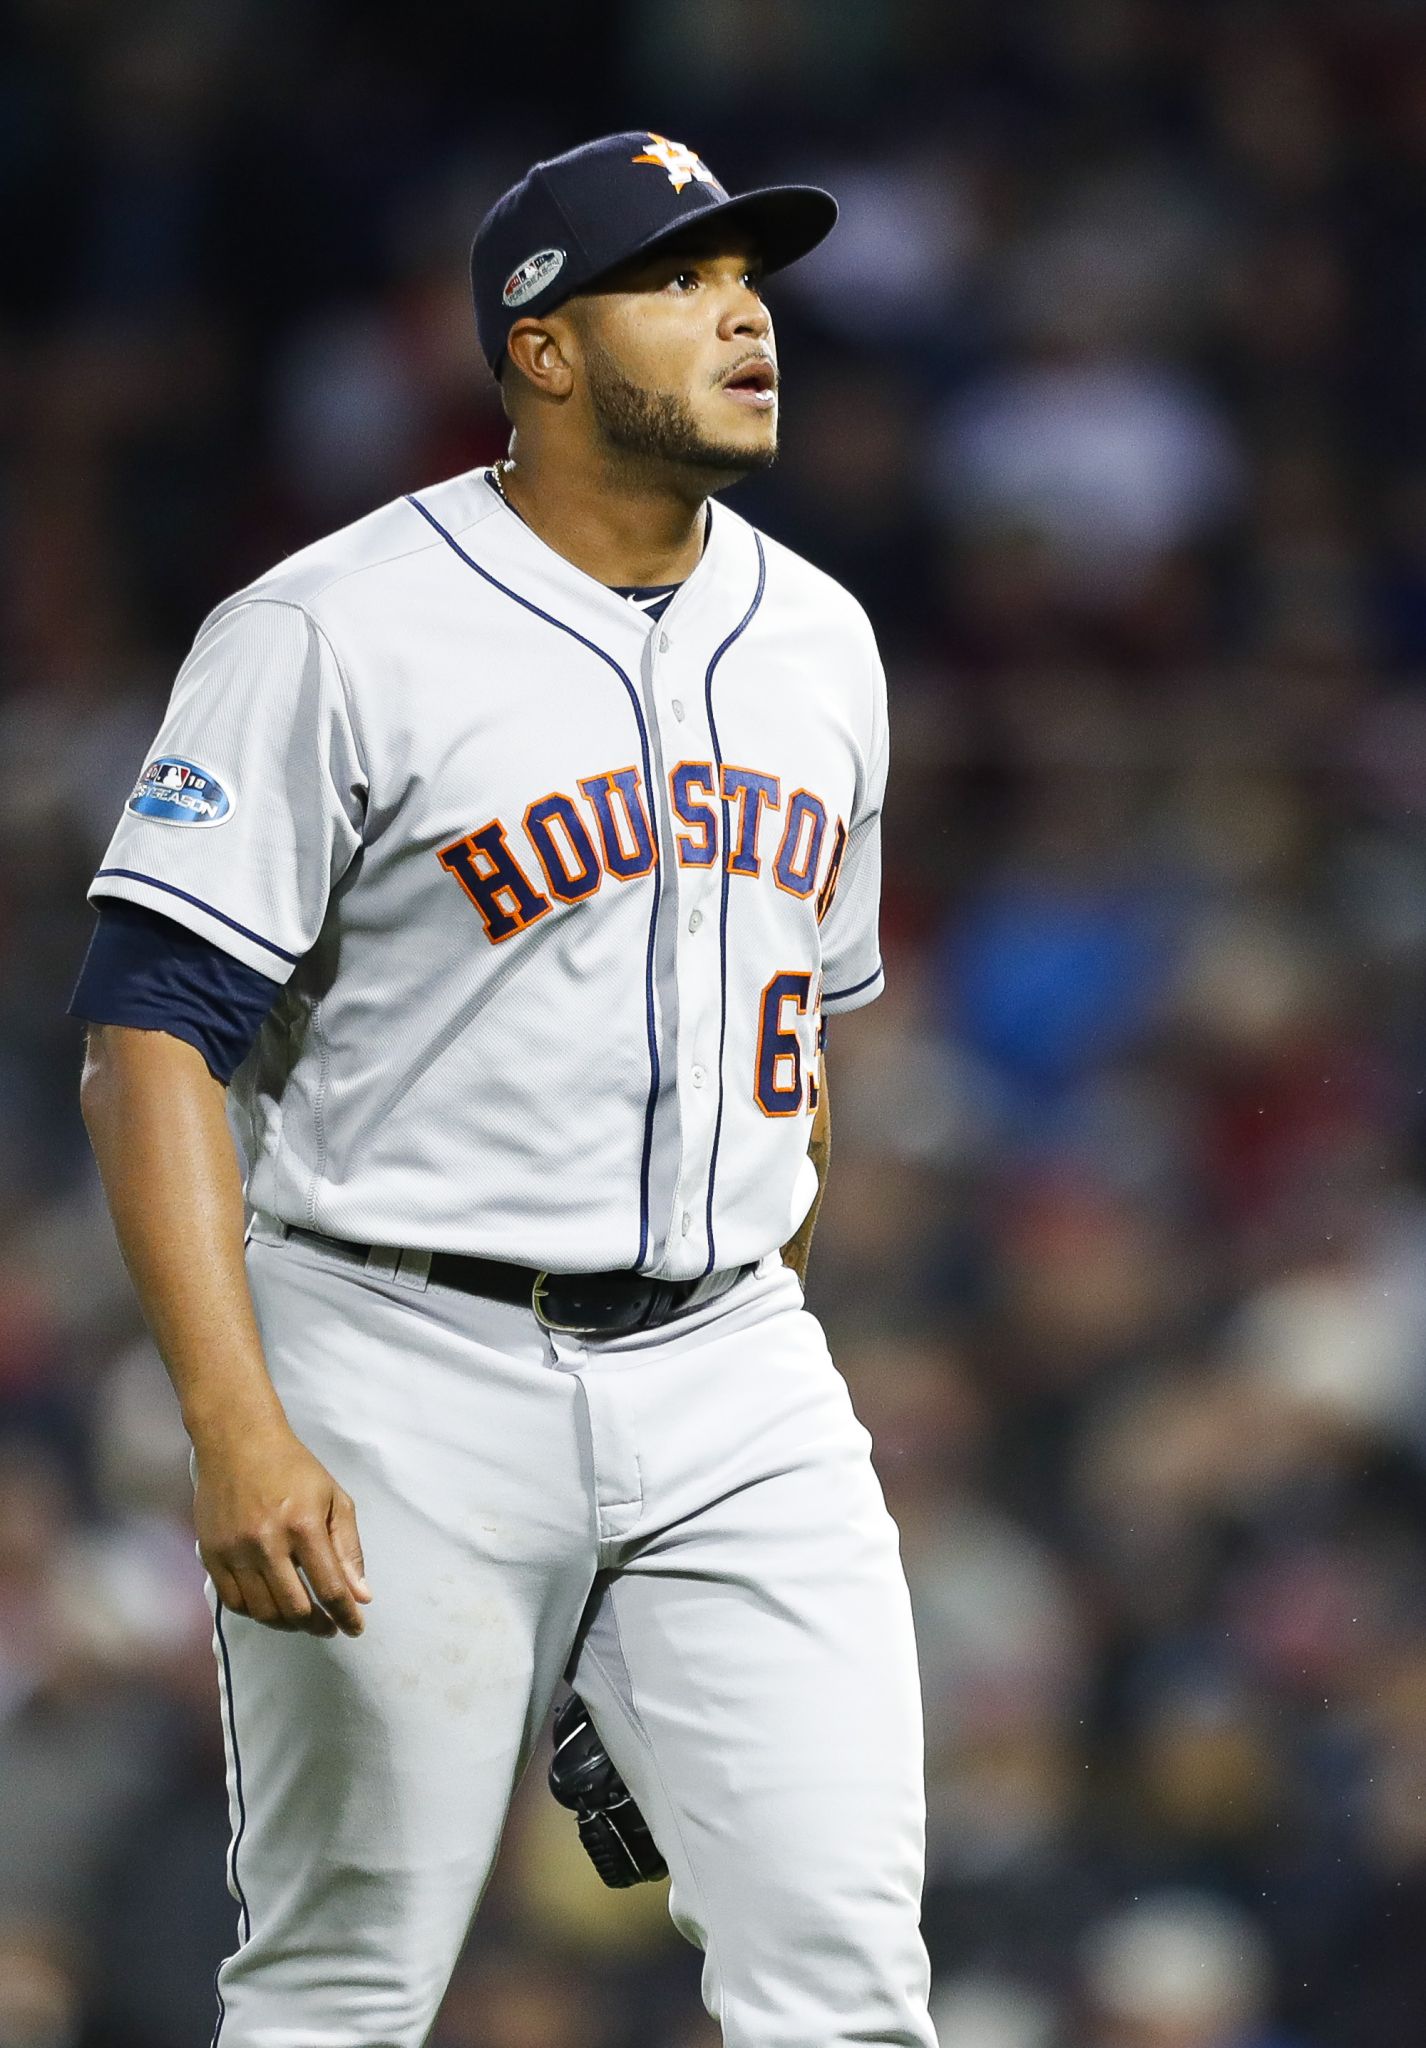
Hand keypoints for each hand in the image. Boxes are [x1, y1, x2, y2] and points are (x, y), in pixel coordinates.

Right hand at [193, 1421, 371, 1637]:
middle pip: (295, 1608)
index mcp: (304, 1525)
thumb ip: (349, 1548)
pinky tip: (272, 1608)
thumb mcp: (334, 1498)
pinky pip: (234, 1602)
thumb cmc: (293, 1468)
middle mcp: (267, 1542)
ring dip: (288, 1624)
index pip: (329, 1588)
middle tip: (330, 1626)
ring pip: (264, 1611)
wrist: (238, 1443)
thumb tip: (361, 1595)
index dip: (346, 1615)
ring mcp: (236, 1551)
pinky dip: (257, 1613)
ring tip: (304, 1620)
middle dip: (318, 1625)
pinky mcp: (212, 1554)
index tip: (356, 1627)